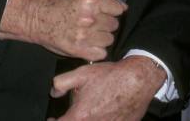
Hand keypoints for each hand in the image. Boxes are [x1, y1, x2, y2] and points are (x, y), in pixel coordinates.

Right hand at [0, 0, 125, 60]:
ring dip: (103, 36)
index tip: (109, 11)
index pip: (118, 8)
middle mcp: (90, 18)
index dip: (114, 9)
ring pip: (109, 39)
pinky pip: (101, 53)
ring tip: (91, 32)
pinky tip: (89, 43)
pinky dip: (97, 49)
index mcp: (90, 1)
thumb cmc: (56, 2)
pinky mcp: (79, 51)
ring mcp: (85, 36)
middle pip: (114, 24)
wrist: (35, 18)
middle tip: (96, 21)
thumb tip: (120, 5)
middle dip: (107, 22)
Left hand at [48, 56, 166, 120]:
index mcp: (80, 116)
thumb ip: (62, 83)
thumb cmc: (110, 77)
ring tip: (86, 113)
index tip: (53, 119)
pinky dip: (101, 120)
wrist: (136, 81)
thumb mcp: (82, 73)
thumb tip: (53, 92)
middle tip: (69, 117)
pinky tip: (101, 112)